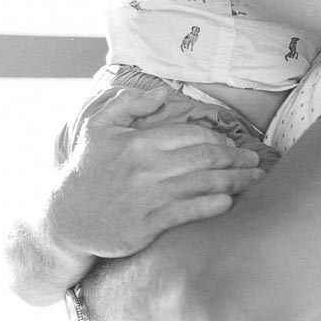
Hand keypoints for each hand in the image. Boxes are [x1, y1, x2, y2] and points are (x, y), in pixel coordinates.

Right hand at [53, 85, 265, 258]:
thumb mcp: (97, 126)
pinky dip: (213, 206)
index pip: (193, 135)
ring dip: (235, 181)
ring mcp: (147, 198)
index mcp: (139, 143)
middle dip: (237, 159)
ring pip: (203, 184)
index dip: (219, 139)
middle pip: (205, 158)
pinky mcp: (146, 226)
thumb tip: (162, 94)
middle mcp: (146, 169)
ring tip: (255, 180)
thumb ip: (128, 102)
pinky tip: (229, 202)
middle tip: (255, 161)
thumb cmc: (86, 169)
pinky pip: (188, 212)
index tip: (234, 145)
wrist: (65, 218)